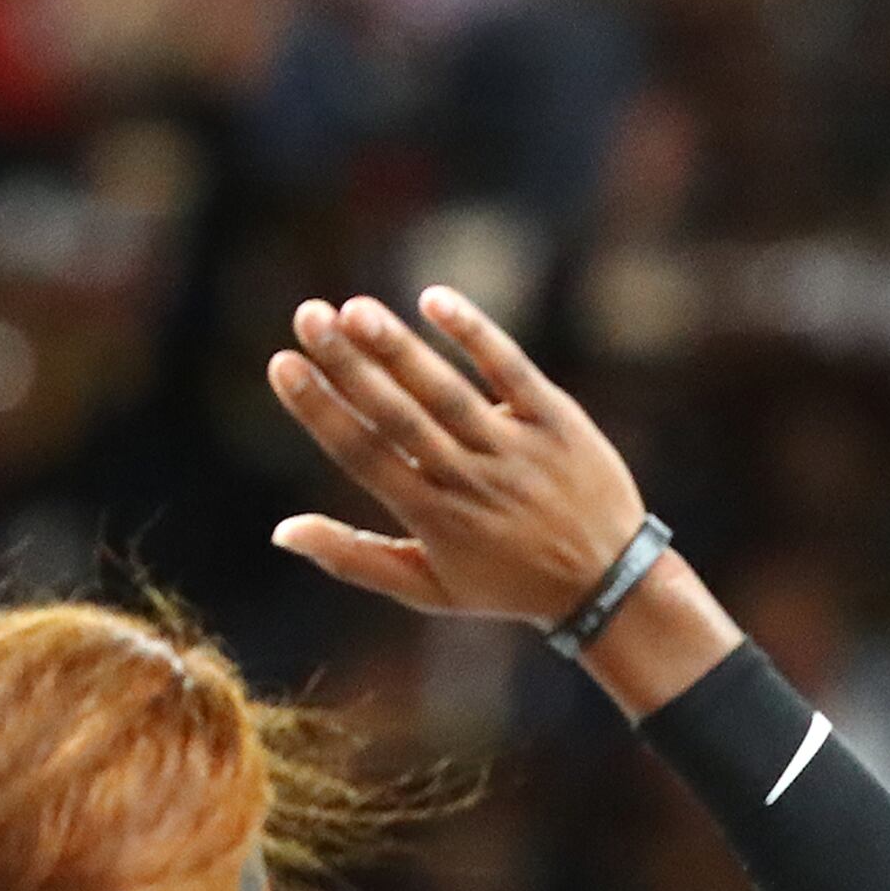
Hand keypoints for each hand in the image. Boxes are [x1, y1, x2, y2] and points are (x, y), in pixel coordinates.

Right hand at [266, 289, 656, 625]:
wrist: (607, 584)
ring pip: (447, 393)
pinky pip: (510, 371)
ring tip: (354, 309)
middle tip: (307, 318)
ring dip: (400, 349)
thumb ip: (354, 559)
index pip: (365, 456)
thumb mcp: (429, 590)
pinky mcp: (557, 421)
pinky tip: (433, 300)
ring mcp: (514, 449)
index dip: (321, 411)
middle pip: (399, 417)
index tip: (282, 366)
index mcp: (434, 520)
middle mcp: (470, 482)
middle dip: (349, 366)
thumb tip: (282, 531)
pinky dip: (474, 335)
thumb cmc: (506, 584)